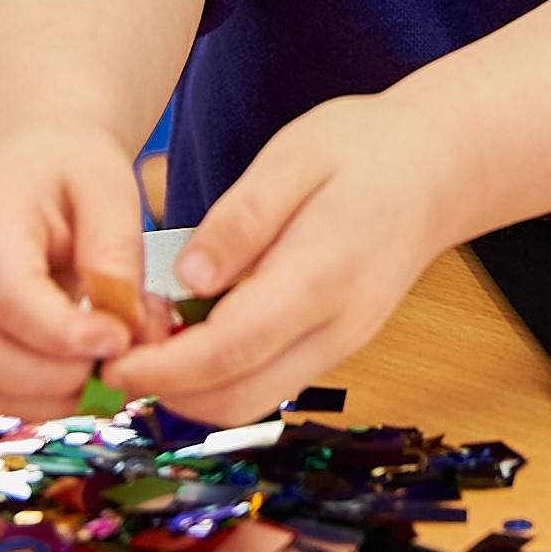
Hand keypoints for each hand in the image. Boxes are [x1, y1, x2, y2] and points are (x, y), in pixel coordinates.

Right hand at [0, 127, 153, 414]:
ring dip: (53, 397)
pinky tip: (88, 375)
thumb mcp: (109, 186)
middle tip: (123, 368)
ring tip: (112, 373)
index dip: (63, 332)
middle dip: (59, 379)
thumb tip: (124, 324)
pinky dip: (42, 396)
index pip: (7, 295)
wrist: (30, 159)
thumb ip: (115, 253)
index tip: (119, 341)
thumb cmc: (68, 165)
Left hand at [108, 93, 470, 424]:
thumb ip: (241, 219)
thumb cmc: (366, 149)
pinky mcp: (335, 348)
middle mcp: (335, 329)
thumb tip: (187, 278)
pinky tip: (193, 334)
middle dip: (166, 390)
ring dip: (191, 389)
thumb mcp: (295, 155)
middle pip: (236, 399)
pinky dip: (220, 377)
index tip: (111, 359)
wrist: (440, 168)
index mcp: (321, 276)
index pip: (230, 348)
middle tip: (119, 347)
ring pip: (250, 402)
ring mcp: (340, 346)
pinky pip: (267, 383)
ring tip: (152, 336)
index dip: (163, 366)